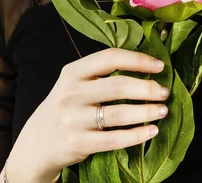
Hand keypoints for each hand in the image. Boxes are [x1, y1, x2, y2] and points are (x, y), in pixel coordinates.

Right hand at [6, 48, 169, 180]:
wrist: (36, 144)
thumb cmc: (66, 108)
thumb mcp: (74, 83)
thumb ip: (101, 74)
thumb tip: (146, 66)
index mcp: (73, 71)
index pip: (110, 58)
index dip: (138, 60)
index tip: (160, 66)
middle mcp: (70, 93)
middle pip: (117, 86)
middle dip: (147, 88)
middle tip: (165, 92)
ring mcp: (73, 119)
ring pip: (118, 114)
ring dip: (146, 112)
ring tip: (163, 110)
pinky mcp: (77, 143)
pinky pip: (114, 140)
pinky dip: (137, 135)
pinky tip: (151, 131)